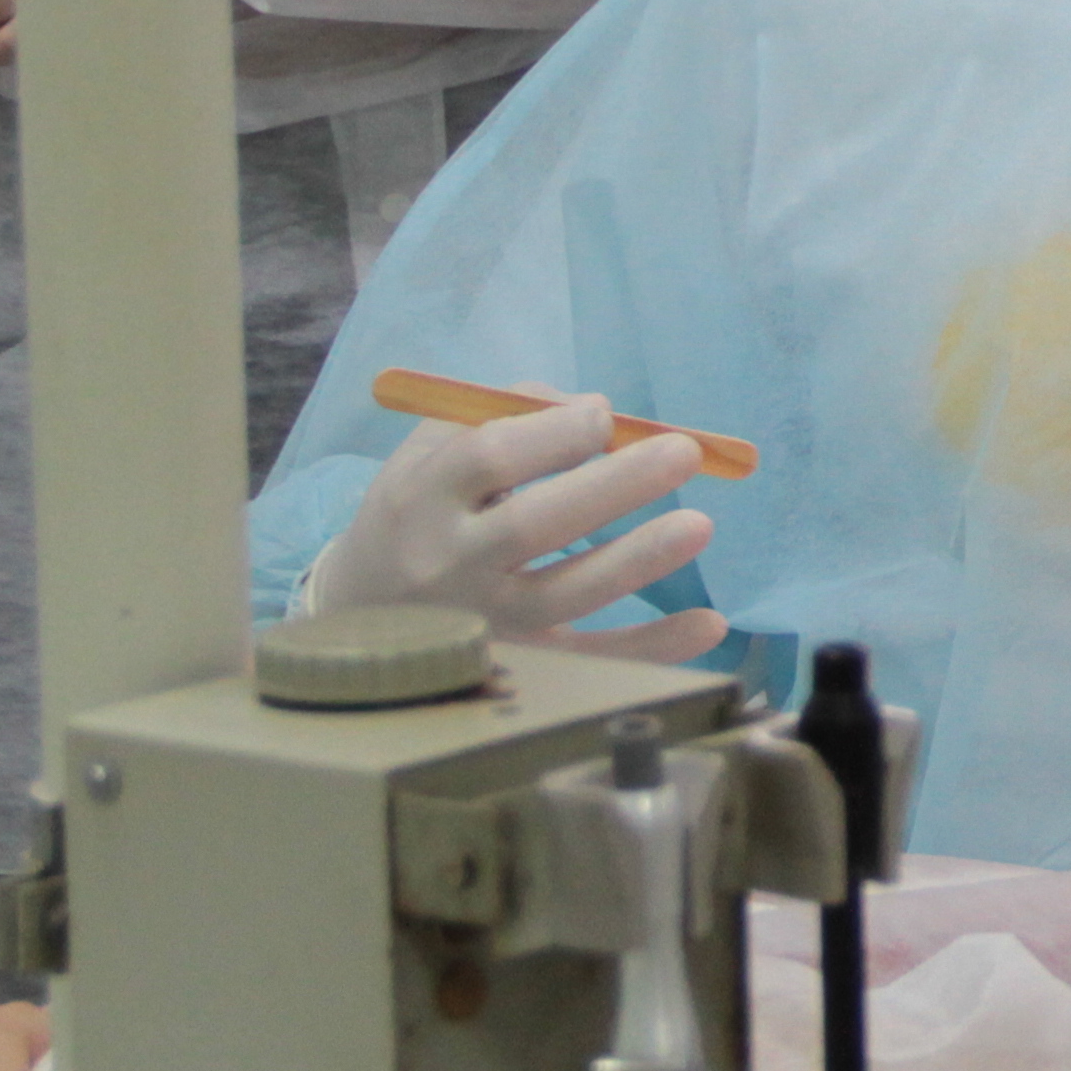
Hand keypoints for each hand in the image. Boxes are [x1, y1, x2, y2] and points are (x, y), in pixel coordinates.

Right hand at [311, 391, 729, 657]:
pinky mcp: (521, 663)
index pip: (488, 460)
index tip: (605, 417)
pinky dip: (650, 648)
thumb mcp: (433, 449)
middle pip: (532, 526)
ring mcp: (484, 620)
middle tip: (683, 453)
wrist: (361, 611)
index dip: (554, 434)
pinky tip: (709, 625)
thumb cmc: (420, 510)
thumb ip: (505, 414)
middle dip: (612, 487)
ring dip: (635, 562)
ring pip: (562, 595)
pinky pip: (589, 661)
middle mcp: (448, 563)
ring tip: (699, 525)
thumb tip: (594, 408)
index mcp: (425, 497)